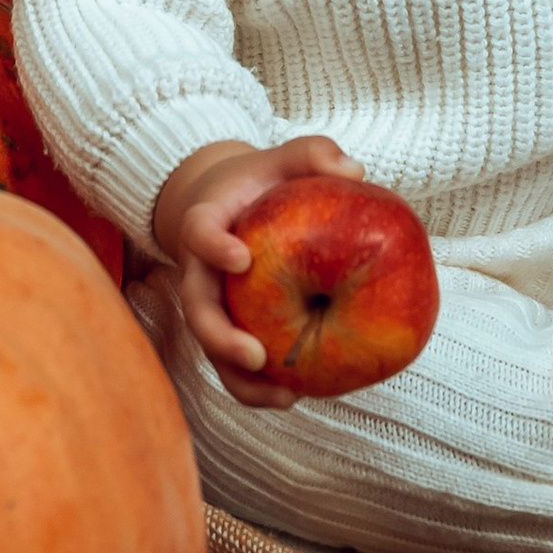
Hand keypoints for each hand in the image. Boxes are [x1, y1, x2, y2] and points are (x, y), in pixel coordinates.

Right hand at [150, 134, 361, 408]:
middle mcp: (199, 272)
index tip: (241, 259)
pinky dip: (258, 387)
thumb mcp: (286, 158)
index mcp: (206, 224)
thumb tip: (356, 173)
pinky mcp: (226, 330)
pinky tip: (295, 397)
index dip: (214, 247)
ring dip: (240, 379)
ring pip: (212, 350)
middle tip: (257, 356)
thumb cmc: (264, 182)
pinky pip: (233, 366)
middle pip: (196, 310)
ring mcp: (209, 306)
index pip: (199, 234)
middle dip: (221, 338)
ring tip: (284, 398)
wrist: (229, 204)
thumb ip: (314, 155)